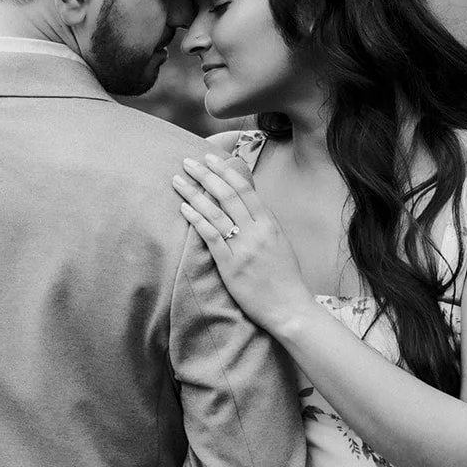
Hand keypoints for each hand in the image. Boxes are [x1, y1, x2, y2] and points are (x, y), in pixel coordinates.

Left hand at [173, 154, 316, 333]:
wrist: (289, 307)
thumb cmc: (285, 277)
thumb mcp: (280, 242)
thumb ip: (264, 221)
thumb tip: (248, 201)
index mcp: (269, 223)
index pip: (245, 189)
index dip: (226, 171)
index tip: (211, 158)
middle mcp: (256, 231)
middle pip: (227, 195)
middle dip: (205, 174)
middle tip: (188, 161)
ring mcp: (243, 248)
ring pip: (215, 212)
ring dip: (194, 193)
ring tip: (177, 180)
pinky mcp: (230, 265)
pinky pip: (210, 236)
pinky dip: (196, 219)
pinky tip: (184, 208)